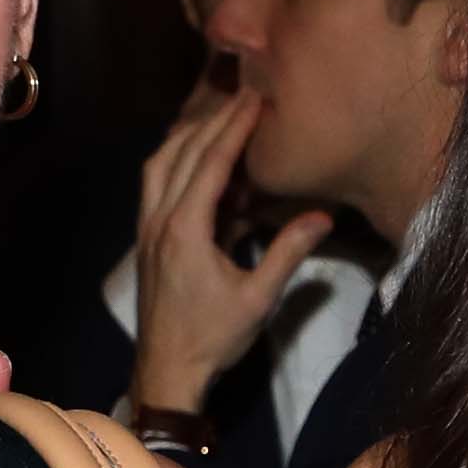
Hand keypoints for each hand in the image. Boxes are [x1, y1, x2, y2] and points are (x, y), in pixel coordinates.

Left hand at [124, 82, 334, 430]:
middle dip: (211, 120)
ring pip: (159, 164)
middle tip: (241, 96)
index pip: (211, 162)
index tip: (254, 98)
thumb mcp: (258, 298)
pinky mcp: (145, 239)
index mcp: (185, 229)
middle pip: (181, 153)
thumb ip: (287, 253)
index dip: (233, 127)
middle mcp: (159, 219)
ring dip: (186, 137)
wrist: (166, 371)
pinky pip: (155, 184)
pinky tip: (194, 160)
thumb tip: (322, 217)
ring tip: (216, 118)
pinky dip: (174, 161)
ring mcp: (146, 228)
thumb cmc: (214, 338)